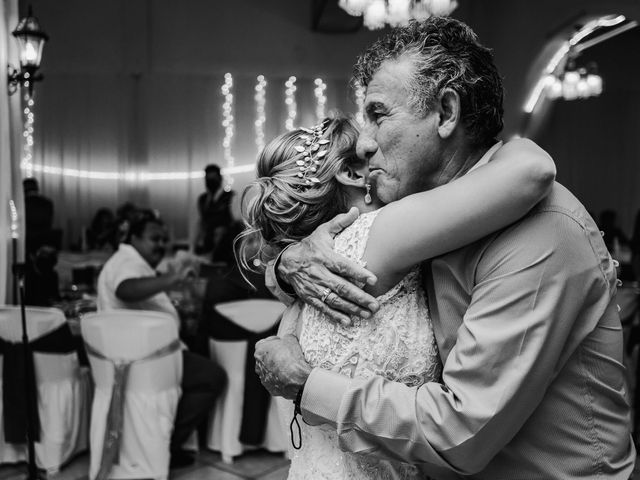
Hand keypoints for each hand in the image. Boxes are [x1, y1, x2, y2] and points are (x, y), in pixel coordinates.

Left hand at [254, 334, 311, 399]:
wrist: (296, 378)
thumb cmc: (292, 357)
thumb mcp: (290, 339)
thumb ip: (285, 338)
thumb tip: (287, 339)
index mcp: (260, 350)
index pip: (264, 343)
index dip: (273, 342)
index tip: (281, 343)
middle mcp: (258, 365)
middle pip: (265, 357)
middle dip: (273, 355)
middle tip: (285, 354)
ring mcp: (263, 378)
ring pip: (269, 371)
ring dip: (276, 368)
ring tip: (288, 367)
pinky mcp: (270, 388)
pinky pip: (275, 381)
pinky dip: (280, 379)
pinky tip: (289, 376)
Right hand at [278, 207, 379, 325]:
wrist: (287, 262)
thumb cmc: (311, 246)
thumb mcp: (322, 232)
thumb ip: (340, 223)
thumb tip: (355, 210)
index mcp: (323, 256)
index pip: (343, 265)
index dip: (358, 272)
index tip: (374, 279)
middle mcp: (318, 273)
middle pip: (341, 287)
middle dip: (359, 297)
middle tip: (376, 305)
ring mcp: (313, 287)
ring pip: (334, 300)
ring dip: (351, 309)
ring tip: (367, 314)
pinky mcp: (310, 298)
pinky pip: (323, 308)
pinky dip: (335, 316)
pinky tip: (349, 322)